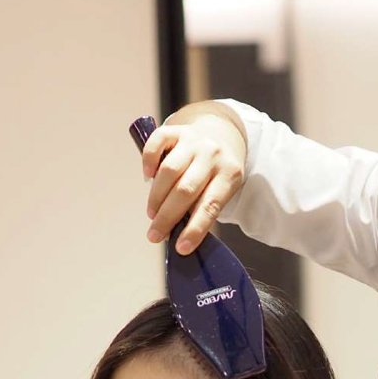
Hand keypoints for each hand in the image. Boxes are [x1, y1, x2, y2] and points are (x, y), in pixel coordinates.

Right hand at [142, 107, 246, 253]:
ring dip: (156, 196)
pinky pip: (157, 143)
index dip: (195, 228)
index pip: (210, 205)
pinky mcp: (176, 130)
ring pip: (169, 170)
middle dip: (167, 217)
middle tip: (155, 235)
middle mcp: (212, 155)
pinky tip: (147, 177)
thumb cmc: (218, 172)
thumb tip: (181, 237)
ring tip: (152, 214)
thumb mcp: (222, 189)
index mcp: (230, 174)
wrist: (221, 134)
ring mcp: (194, 141)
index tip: (181, 248)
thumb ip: (204, 208)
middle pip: (185, 190)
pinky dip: (149, 161)